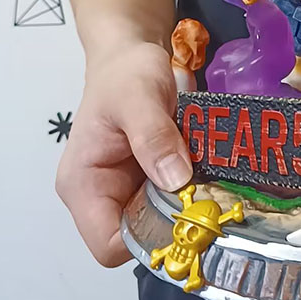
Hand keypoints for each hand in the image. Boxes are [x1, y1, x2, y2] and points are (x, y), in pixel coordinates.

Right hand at [55, 43, 192, 266]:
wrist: (132, 54)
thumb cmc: (125, 73)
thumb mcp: (139, 97)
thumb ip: (153, 136)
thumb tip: (175, 180)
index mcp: (83, 185)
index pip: (109, 245)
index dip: (149, 238)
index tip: (187, 214)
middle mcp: (101, 196)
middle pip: (140, 237)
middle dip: (176, 222)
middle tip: (213, 199)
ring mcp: (127, 190)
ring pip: (163, 221)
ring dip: (190, 206)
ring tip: (217, 182)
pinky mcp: (150, 180)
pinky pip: (175, 199)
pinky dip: (195, 191)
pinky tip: (212, 173)